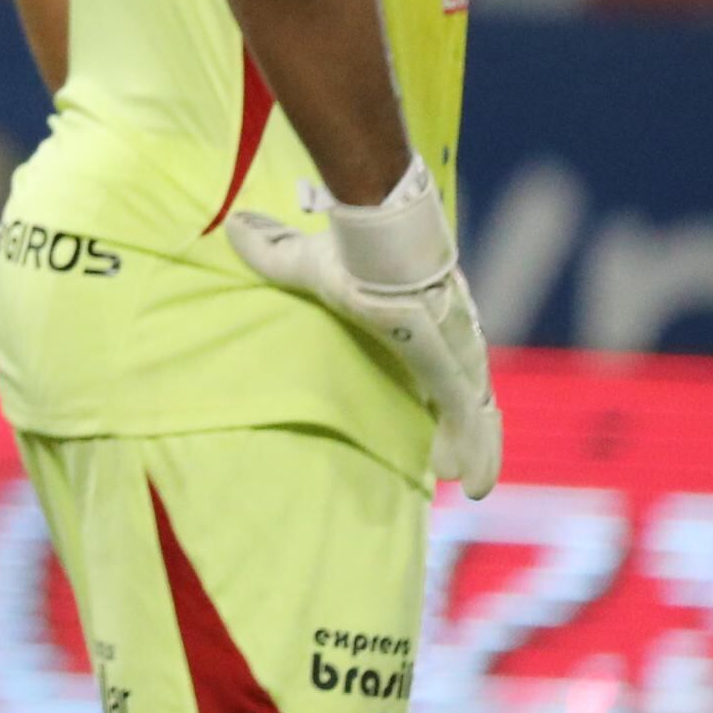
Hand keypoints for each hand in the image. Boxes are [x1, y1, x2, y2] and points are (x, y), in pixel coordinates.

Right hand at [225, 159, 501, 497]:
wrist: (381, 255)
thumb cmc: (348, 257)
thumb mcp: (303, 262)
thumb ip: (271, 250)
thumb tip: (234, 226)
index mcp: (419, 316)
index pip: (436, 353)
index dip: (436, 380)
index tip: (429, 403)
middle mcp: (449, 338)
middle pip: (463, 387)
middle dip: (460, 423)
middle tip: (446, 457)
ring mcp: (459, 358)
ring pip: (475, 411)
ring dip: (475, 445)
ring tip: (466, 482)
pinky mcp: (457, 375)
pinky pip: (471, 425)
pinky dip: (478, 456)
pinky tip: (473, 486)